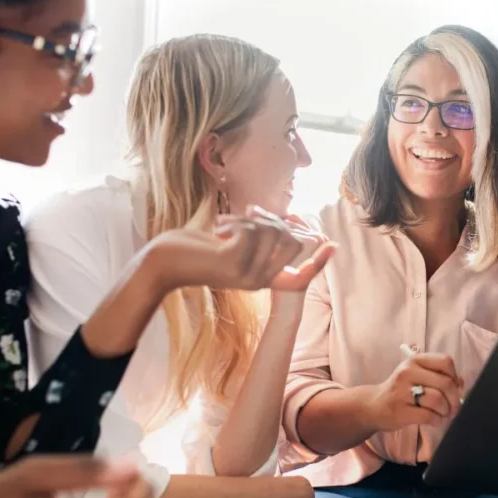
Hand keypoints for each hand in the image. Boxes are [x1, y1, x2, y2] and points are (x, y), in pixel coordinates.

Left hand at [152, 205, 332, 291]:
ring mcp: (247, 275)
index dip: (320, 262)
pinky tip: (218, 228)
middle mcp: (259, 281)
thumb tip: (276, 220)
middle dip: (274, 219)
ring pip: (273, 232)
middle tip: (248, 215)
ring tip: (227, 223)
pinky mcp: (232, 263)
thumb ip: (256, 237)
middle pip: (293, 242)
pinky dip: (237, 220)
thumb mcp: (231, 244)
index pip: (301, 277)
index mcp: (262, 279)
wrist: (164, 262)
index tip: (333, 245)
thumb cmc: (196, 249)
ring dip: (250, 218)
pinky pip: (253, 229)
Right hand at [367, 353, 462, 430]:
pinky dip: (437, 420)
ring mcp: (402, 391)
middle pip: (445, 383)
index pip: (446, 362)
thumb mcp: (417, 376)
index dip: (455, 376)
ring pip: (438, 400)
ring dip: (445, 411)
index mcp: (414, 360)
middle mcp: (408, 372)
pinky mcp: (400, 410)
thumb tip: (460, 382)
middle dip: (455, 399)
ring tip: (441, 414)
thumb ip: (439, 376)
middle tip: (453, 408)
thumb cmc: (400, 391)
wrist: (373, 406)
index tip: (453, 387)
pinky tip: (433, 420)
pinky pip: (429, 416)